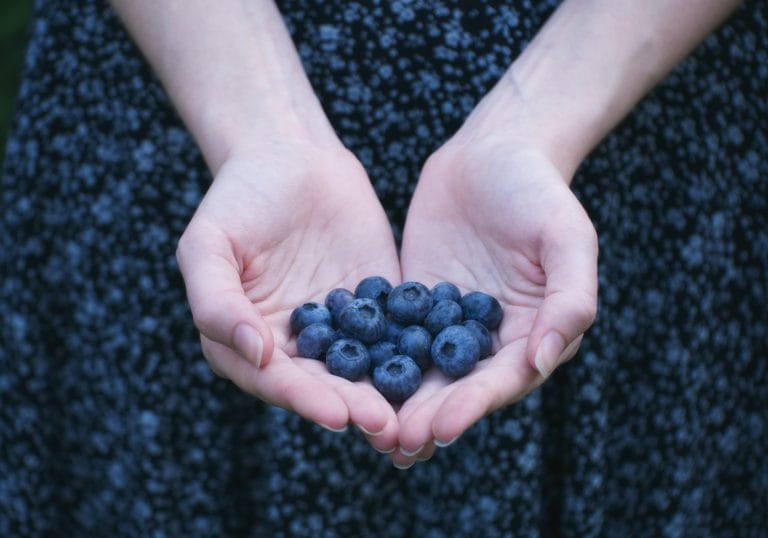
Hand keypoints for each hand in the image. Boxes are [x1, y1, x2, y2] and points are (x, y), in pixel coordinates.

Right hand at [176, 139, 400, 449]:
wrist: (292, 156)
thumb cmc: (239, 198)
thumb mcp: (208, 244)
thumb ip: (216, 301)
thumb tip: (255, 353)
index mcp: (246, 340)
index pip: (275, 380)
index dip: (304, 399)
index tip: (337, 415)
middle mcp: (293, 345)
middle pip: (323, 385)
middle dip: (353, 406)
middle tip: (385, 426)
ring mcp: (338, 328)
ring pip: (362, 369)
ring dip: (386, 395)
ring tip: (412, 417)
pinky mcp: (376, 306)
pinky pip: (394, 333)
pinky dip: (413, 353)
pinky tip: (438, 370)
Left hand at [391, 139, 597, 466]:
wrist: (493, 150)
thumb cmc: (540, 190)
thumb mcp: (568, 238)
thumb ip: (568, 299)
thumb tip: (543, 361)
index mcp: (532, 333)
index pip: (501, 381)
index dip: (472, 406)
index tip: (440, 428)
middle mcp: (489, 338)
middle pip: (457, 387)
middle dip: (427, 417)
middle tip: (393, 443)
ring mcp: (448, 322)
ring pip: (422, 372)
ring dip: (398, 403)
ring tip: (368, 431)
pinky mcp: (415, 302)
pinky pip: (392, 335)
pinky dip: (373, 360)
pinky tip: (345, 381)